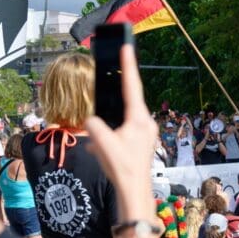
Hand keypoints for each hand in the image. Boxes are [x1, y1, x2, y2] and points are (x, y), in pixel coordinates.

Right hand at [85, 45, 156, 215]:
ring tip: (105, 142)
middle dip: (116, 96)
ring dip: (111, 125)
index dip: (128, 65)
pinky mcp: (141, 142)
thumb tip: (93, 121)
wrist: (134, 190)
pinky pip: (123, 132)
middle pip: (129, 101)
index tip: (127, 46)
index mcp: (139, 119)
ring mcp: (145, 133)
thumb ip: (93, 125)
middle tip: (112, 86)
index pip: (132, 86)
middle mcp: (146, 123)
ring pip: (123, 119)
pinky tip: (104, 151)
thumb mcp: (102, 143)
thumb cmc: (122, 167)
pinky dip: (111, 137)